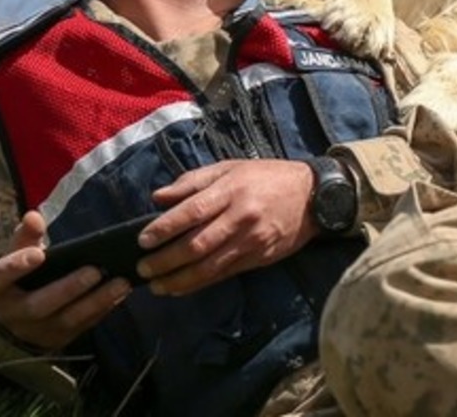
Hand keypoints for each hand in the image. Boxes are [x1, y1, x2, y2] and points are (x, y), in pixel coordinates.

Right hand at [0, 210, 132, 350]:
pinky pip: (82, 326)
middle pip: (39, 305)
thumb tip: (34, 216)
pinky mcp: (58, 340)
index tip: (38, 254)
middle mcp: (13, 313)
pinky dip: (102, 310)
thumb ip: (26, 236)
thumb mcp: (16, 255)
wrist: (17, 320)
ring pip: (66, 320)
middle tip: (94, 270)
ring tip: (120, 283)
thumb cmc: (19, 278)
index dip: (15, 266)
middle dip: (68, 288)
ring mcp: (36, 331)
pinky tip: (119, 295)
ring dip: (95, 301)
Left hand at [136, 159, 318, 295]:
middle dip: (166, 260)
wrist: (313, 196)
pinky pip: (224, 274)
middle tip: (142, 269)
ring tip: (157, 286)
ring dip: (180, 279)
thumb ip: (192, 181)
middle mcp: (240, 217)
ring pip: (210, 266)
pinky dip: (200, 283)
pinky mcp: (259, 258)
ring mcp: (251, 241)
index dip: (165, 227)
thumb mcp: (229, 168)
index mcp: (231, 190)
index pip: (192, 210)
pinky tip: (181, 288)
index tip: (143, 239)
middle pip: (198, 244)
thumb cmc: (266, 177)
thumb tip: (158, 198)